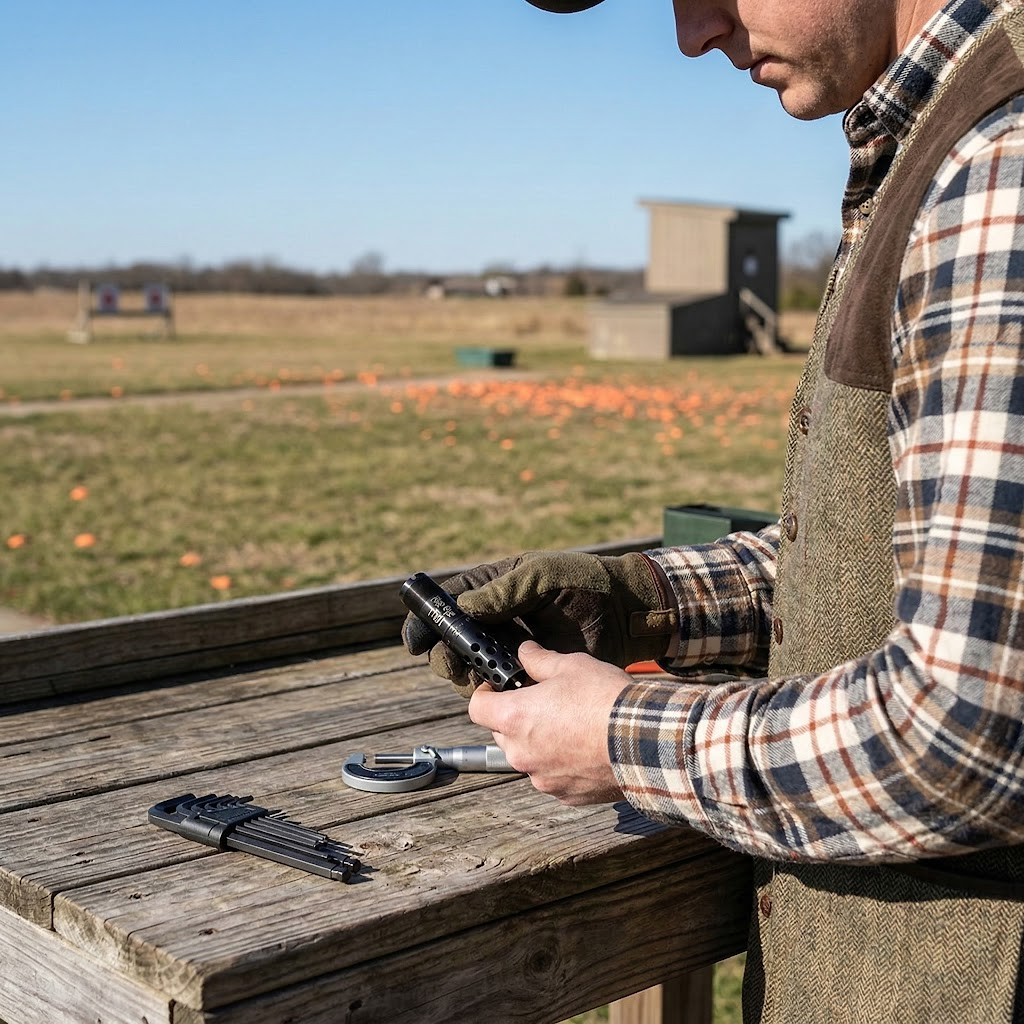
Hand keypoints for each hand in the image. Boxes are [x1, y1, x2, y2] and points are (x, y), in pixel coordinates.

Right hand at [401, 551, 677, 697]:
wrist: (627, 612)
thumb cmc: (586, 584)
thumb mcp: (544, 577)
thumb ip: (505, 591)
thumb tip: (465, 607)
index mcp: (496, 589)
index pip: (452, 605)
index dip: (430, 623)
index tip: (416, 641)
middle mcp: (498, 619)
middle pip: (456, 642)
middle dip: (447, 655)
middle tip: (453, 665)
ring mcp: (513, 647)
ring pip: (474, 667)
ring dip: (467, 675)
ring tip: (475, 677)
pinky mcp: (532, 672)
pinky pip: (503, 686)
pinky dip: (494, 691)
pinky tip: (499, 691)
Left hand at [468, 640, 629, 804]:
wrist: (645, 742)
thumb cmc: (605, 700)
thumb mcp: (571, 665)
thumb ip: (540, 660)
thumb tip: (525, 652)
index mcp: (514, 718)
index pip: (477, 708)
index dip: (485, 694)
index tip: (498, 687)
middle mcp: (521, 753)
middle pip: (501, 733)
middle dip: (516, 718)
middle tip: (542, 702)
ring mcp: (542, 778)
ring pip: (528, 757)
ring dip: (539, 743)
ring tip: (570, 726)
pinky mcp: (564, 795)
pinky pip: (552, 777)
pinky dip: (561, 764)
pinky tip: (585, 748)